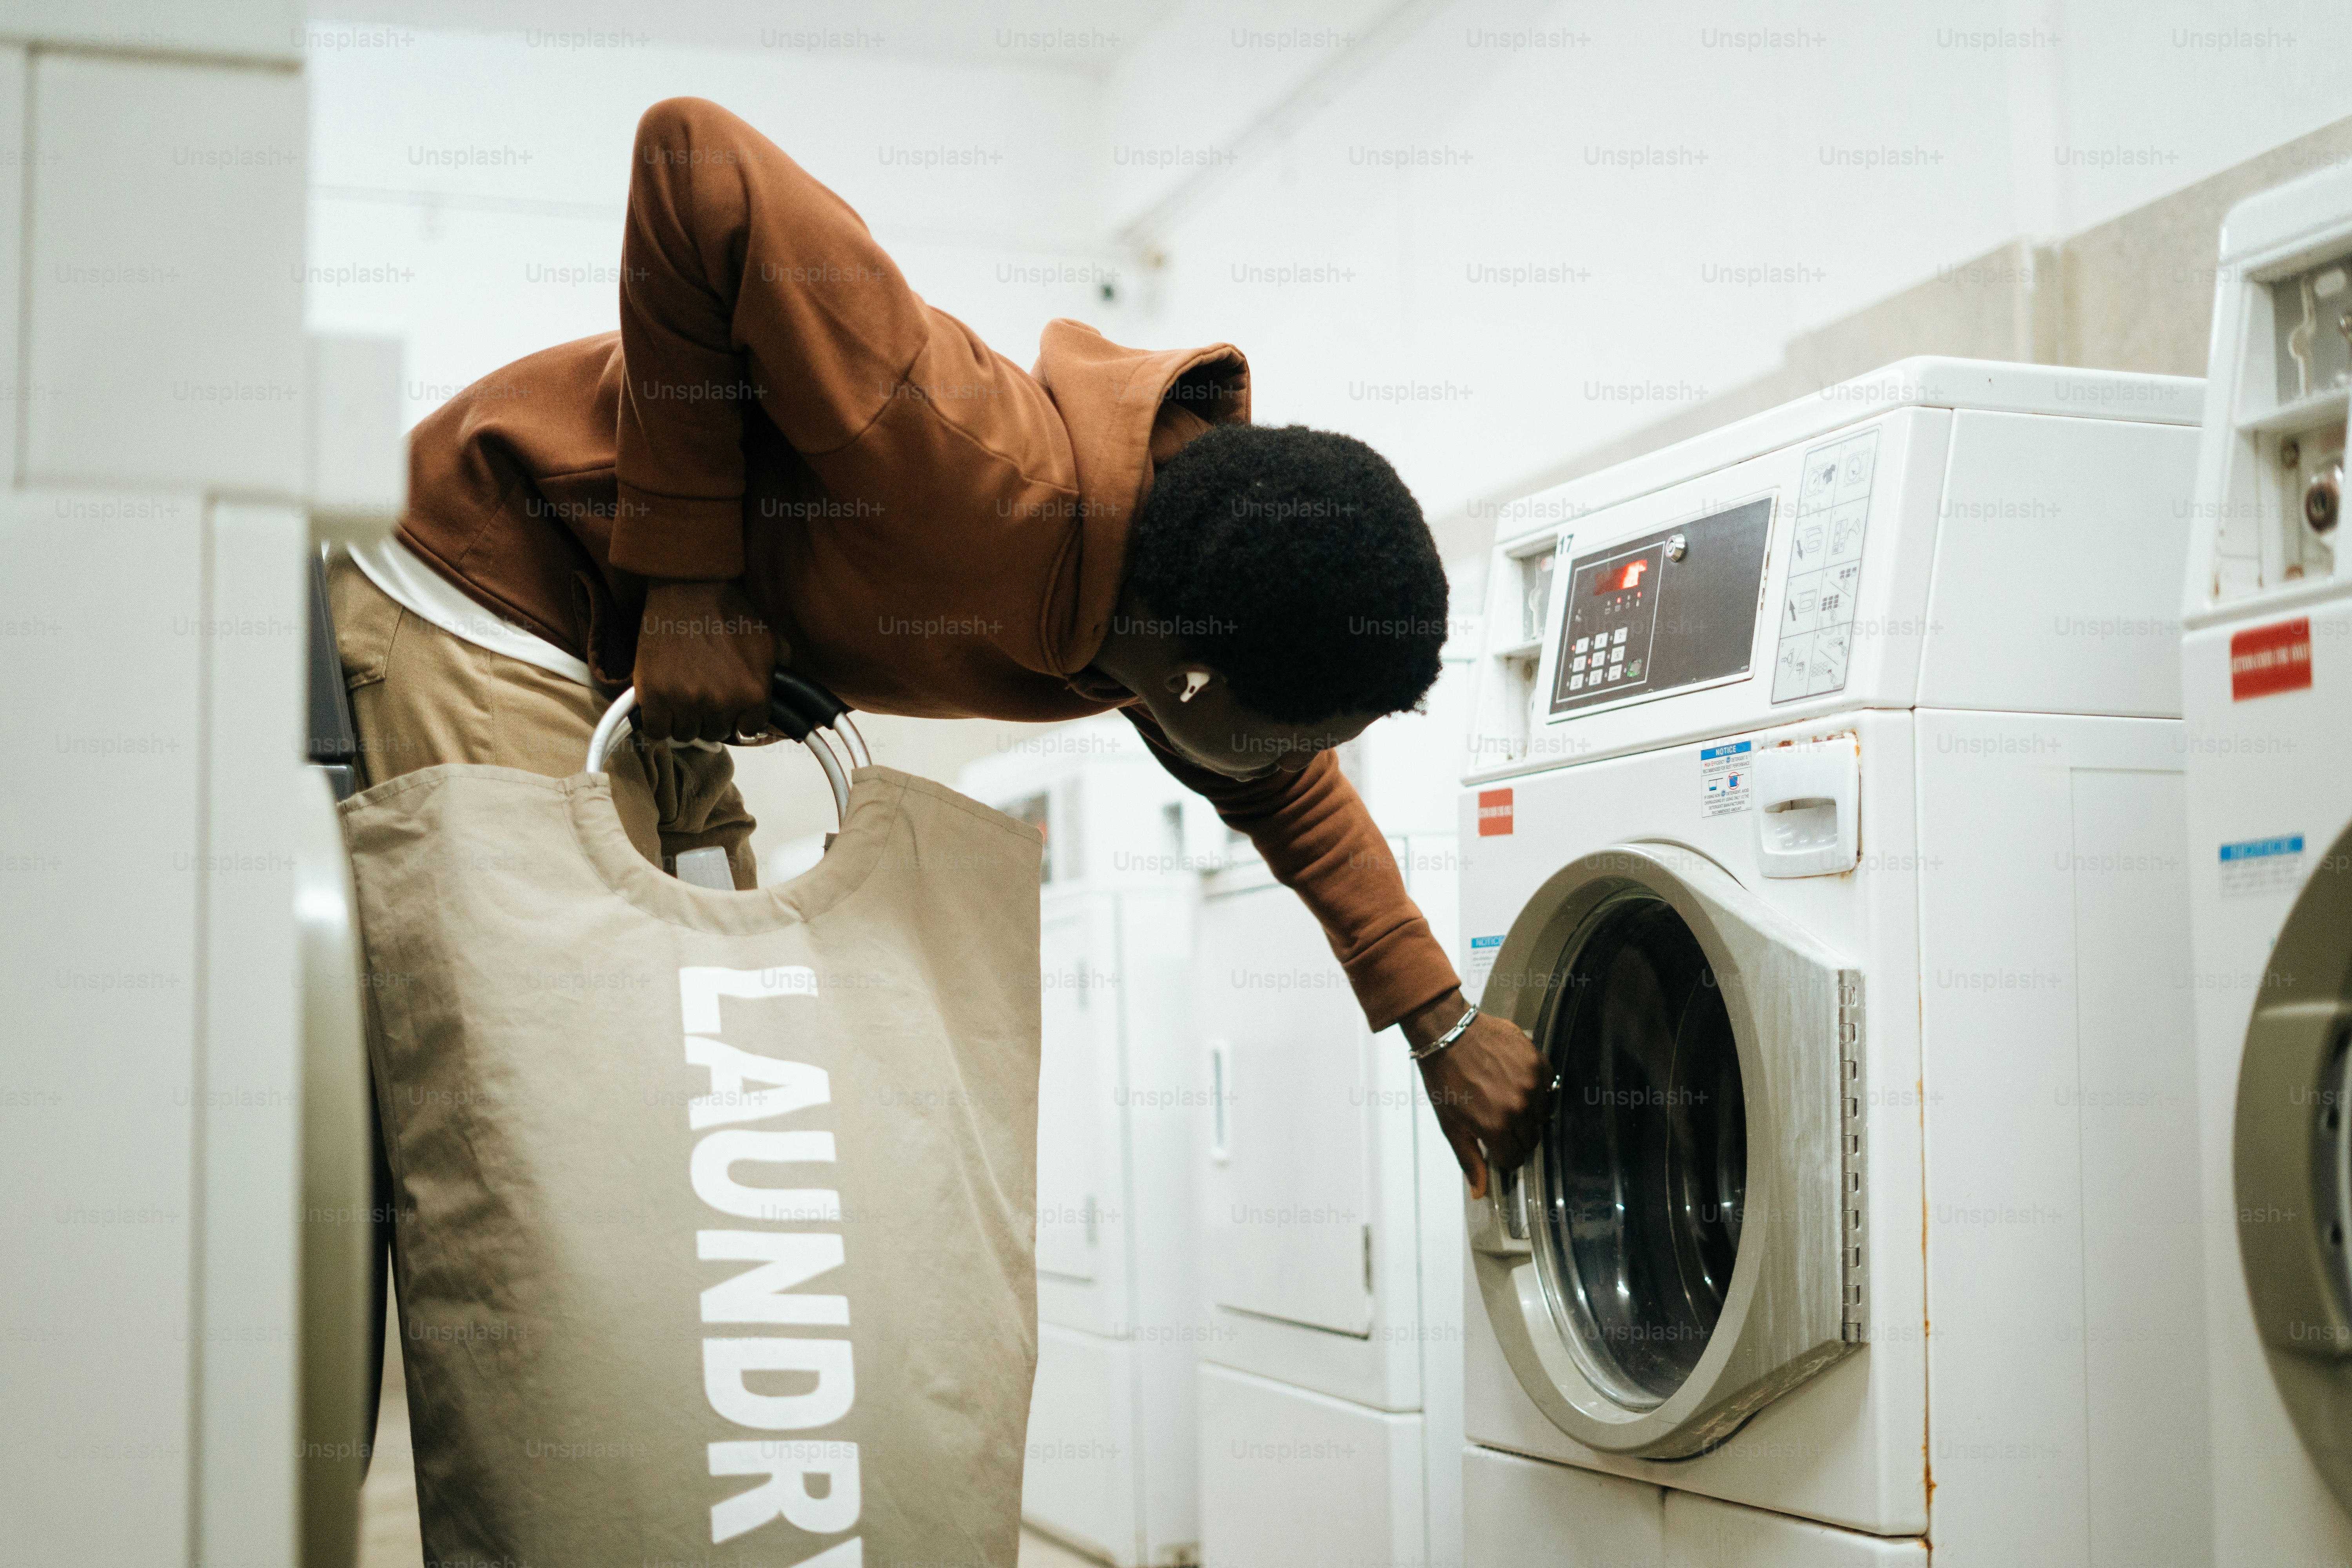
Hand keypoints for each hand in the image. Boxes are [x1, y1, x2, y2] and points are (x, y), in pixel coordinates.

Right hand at [633, 580, 775, 742]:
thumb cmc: (730, 612)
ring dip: (687, 719)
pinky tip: (665, 704)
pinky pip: (657, 730)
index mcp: (753, 693)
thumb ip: (783, 675)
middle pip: (717, 732)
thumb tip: (793, 700)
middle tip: (707, 692)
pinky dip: (660, 722)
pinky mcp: (653, 695)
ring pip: (687, 734)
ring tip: (686, 693)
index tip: (733, 706)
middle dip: (714, 716)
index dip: (741, 716)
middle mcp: (721, 702)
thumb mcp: (771, 642)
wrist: (691, 588)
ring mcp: (685, 700)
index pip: (749, 728)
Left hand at [1403, 988, 1547, 1200]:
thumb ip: (1469, 1159)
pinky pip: (1547, 1087)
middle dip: (1514, 1134)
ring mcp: (1531, 1084)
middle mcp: (1518, 1108)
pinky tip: (1513, 1078)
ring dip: (1526, 1111)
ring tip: (1503, 1094)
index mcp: (1495, 1127)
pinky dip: (1534, 1087)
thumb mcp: (1451, 1124)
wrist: (1448, 1033)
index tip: (1494, 1141)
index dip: (1503, 1152)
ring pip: (1540, 1115)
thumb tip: (1479, 1192)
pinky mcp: (1538, 1063)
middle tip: (1496, 1116)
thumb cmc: (1445, 1078)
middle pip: (1530, 1139)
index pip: (1515, 1158)